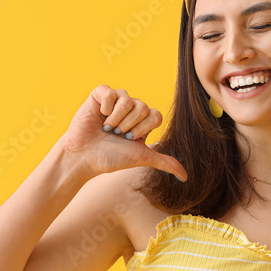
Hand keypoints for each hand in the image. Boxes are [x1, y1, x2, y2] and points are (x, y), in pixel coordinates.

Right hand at [59, 84, 187, 181]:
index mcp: (143, 121)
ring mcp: (115, 100)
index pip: (155, 115)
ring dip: (116, 119)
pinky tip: (99, 116)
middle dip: (129, 125)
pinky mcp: (100, 94)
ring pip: (127, 99)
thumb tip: (186, 178)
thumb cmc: (111, 158)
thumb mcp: (142, 158)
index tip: (130, 139)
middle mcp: (131, 108)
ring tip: (106, 128)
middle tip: (116, 134)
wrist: (84, 157)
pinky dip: (106, 107)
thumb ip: (165, 162)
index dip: (143, 128)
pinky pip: (110, 92)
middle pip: (143, 107)